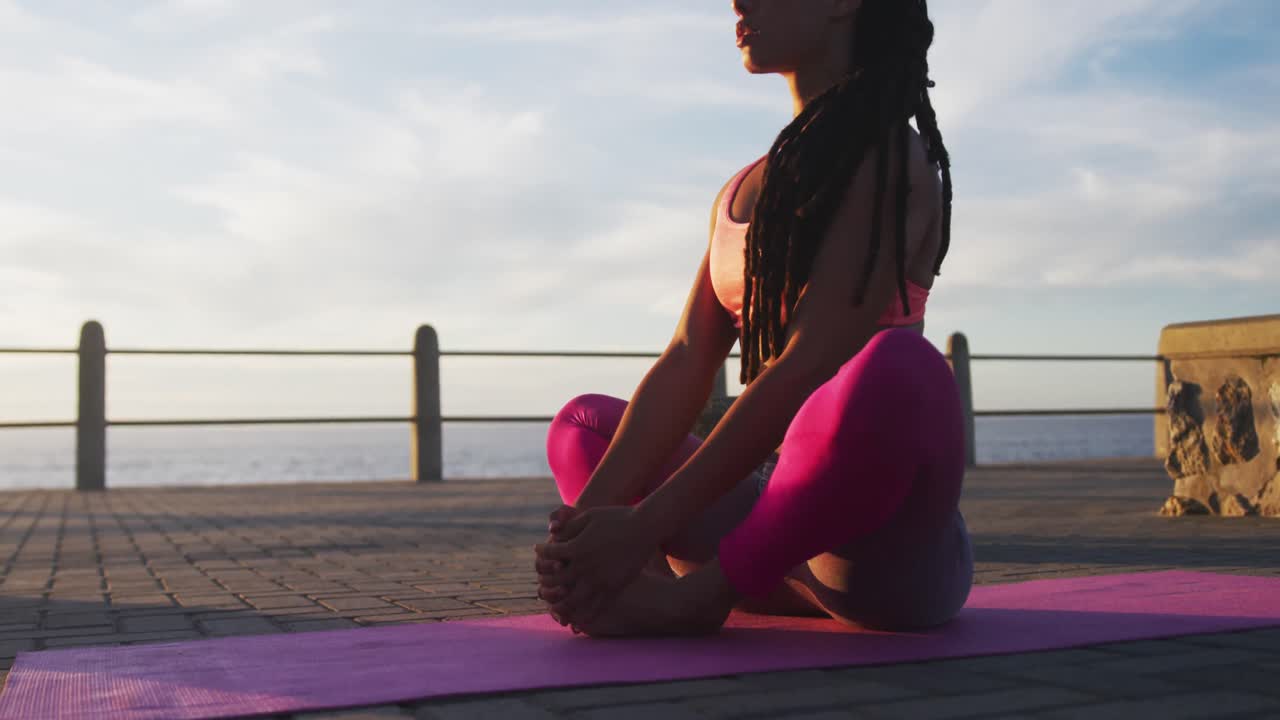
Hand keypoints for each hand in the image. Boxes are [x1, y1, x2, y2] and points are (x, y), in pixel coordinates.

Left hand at [535, 505, 655, 628]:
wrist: (645, 527)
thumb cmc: (616, 517)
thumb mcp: (589, 516)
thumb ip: (569, 528)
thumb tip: (553, 537)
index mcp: (577, 548)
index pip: (549, 554)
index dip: (541, 551)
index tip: (538, 549)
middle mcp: (586, 568)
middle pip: (555, 582)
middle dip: (544, 580)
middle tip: (542, 579)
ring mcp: (600, 582)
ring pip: (571, 602)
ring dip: (558, 604)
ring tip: (554, 603)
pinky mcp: (614, 590)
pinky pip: (594, 610)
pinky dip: (581, 616)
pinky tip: (576, 617)